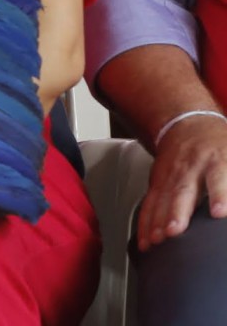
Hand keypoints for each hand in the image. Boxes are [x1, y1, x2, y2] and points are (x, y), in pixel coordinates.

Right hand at [139, 113, 226, 249]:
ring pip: (162, 198)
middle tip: (175, 230)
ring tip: (157, 241)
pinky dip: (145, 222)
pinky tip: (146, 239)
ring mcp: (170, 174)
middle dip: (177, 212)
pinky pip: (149, 203)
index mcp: (217, 160)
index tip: (219, 213)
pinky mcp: (156, 181)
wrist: (187, 124)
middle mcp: (191, 167)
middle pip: (183, 191)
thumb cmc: (218, 146)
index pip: (219, 178)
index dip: (220, 195)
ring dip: (157, 221)